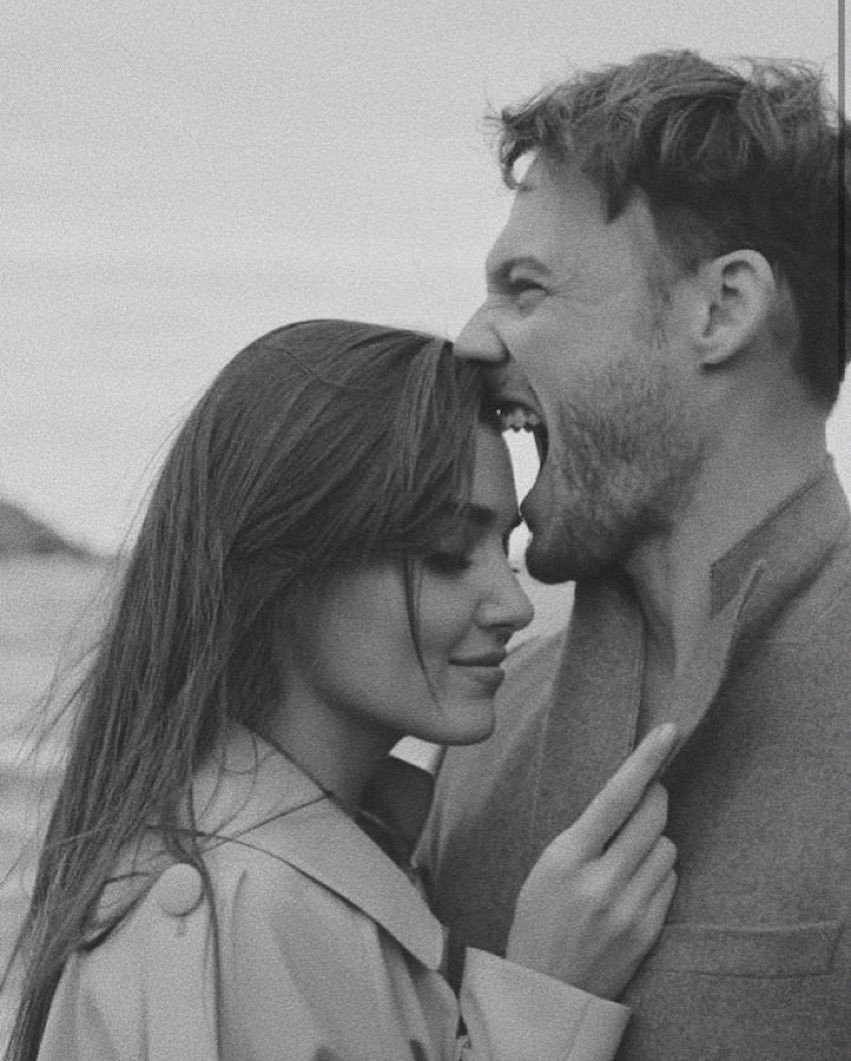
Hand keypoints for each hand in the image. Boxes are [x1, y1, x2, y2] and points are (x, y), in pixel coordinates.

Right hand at [505, 724, 677, 999]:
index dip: (645, 760)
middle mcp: (601, 882)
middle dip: (655, 798)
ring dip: (655, 841)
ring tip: (628, 856)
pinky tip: (635, 885)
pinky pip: (670, 881)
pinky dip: (658, 873)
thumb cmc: (538, 919)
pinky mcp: (648, 931)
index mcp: (566, 858)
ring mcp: (628, 909)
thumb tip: (632, 796)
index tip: (669, 731)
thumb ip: (585, 835)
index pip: (616, 797)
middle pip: (653, 817)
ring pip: (666, 848)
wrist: (546, 991)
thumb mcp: (545, 867)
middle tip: (648, 794)